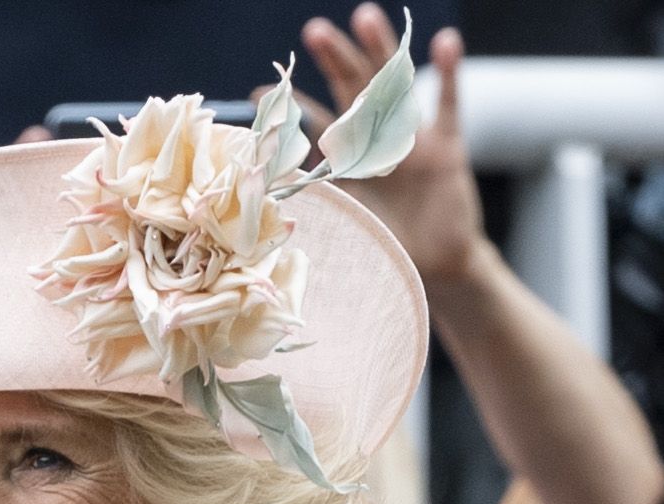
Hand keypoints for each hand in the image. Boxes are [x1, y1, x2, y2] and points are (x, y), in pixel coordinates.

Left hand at [296, 6, 483, 288]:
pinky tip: (445, 42)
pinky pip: (449, 106)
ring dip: (381, 51)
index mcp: (351, 162)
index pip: (316, 128)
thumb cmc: (390, 251)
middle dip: (335, 61)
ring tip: (365, 18)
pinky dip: (448, 75)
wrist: (437, 269)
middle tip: (314, 31)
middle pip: (355, 91)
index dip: (292, 111)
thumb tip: (272, 207)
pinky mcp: (447, 149)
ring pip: (396, 86)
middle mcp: (379, 142)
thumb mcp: (350, 228)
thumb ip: (322, 209)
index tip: (261, 91)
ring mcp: (413, 141)